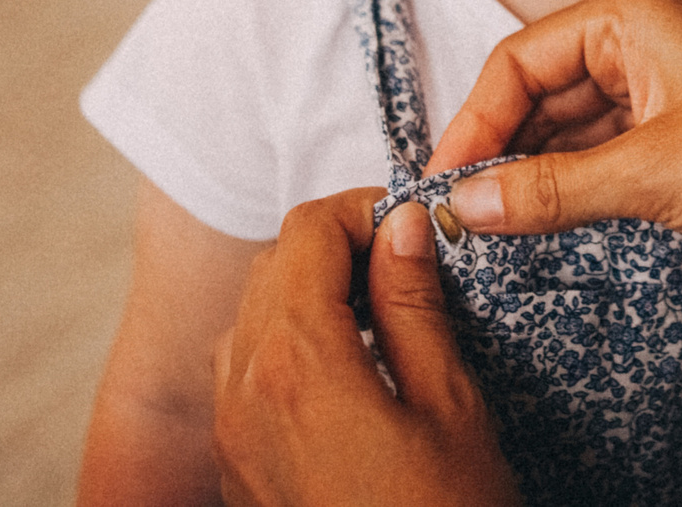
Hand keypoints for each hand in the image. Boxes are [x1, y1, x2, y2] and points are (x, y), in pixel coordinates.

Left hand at [210, 190, 520, 506]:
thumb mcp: (451, 406)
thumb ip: (414, 305)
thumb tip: (401, 227)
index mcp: (298, 362)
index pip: (307, 231)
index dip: (362, 210)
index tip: (413, 227)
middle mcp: (243, 391)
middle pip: (271, 267)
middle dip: (335, 249)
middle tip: (406, 267)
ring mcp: (230, 436)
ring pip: (250, 320)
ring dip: (306, 297)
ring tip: (380, 321)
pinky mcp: (234, 471)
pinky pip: (242, 378)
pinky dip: (286, 351)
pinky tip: (349, 378)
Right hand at [424, 0, 681, 288]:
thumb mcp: (652, 172)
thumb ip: (552, 189)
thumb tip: (467, 202)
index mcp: (634, 13)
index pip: (520, 58)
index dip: (472, 120)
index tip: (438, 181)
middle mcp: (646, 41)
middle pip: (540, 91)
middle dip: (497, 148)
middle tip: (453, 212)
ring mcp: (669, 93)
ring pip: (571, 130)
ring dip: (531, 173)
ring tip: (485, 227)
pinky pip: (607, 159)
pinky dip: (571, 189)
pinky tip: (540, 225)